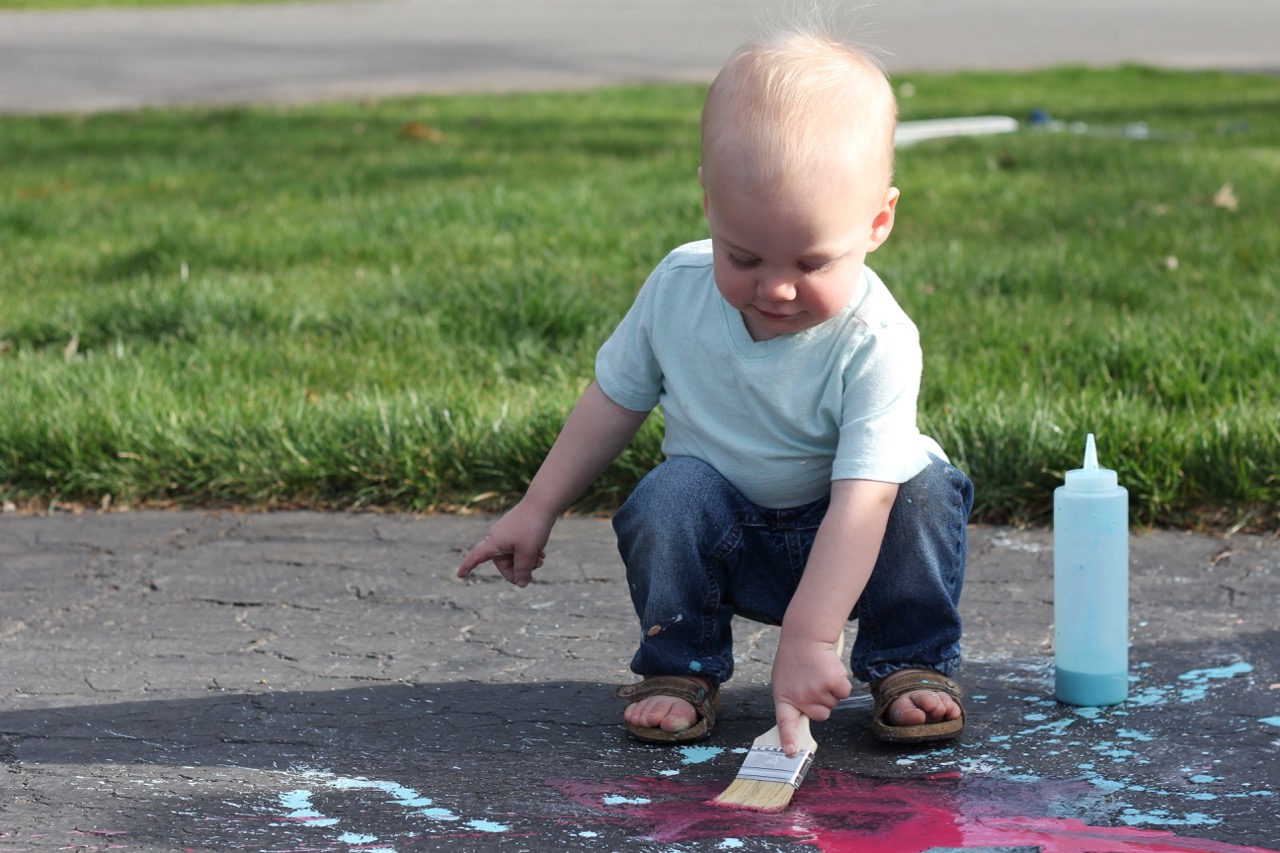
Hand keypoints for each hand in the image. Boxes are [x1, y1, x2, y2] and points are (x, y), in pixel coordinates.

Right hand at [456, 503, 551, 587]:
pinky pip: (520, 548)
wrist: (542, 502)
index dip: (467, 567)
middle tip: (538, 565)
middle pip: (505, 564)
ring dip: (528, 561)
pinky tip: (541, 554)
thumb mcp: (528, 552)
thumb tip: (521, 584)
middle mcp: (497, 538)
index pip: (476, 557)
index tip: (459, 576)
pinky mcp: (517, 531)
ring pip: (515, 557)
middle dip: (521, 568)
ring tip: (541, 558)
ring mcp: (507, 534)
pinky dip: (530, 553)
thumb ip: (523, 570)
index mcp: (493, 543)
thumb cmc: (532, 526)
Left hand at [771, 633, 851, 755]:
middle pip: (821, 715)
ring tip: (819, 672)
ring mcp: (817, 691)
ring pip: (833, 703)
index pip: (785, 723)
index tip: (791, 751)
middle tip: (813, 682)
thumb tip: (800, 718)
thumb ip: (792, 699)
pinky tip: (830, 670)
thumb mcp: (783, 680)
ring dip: (830, 689)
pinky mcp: (833, 682)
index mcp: (784, 697)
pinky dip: (842, 683)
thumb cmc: (795, 658)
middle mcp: (800, 697)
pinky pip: (844, 693)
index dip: (789, 738)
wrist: (806, 636)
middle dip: (821, 702)